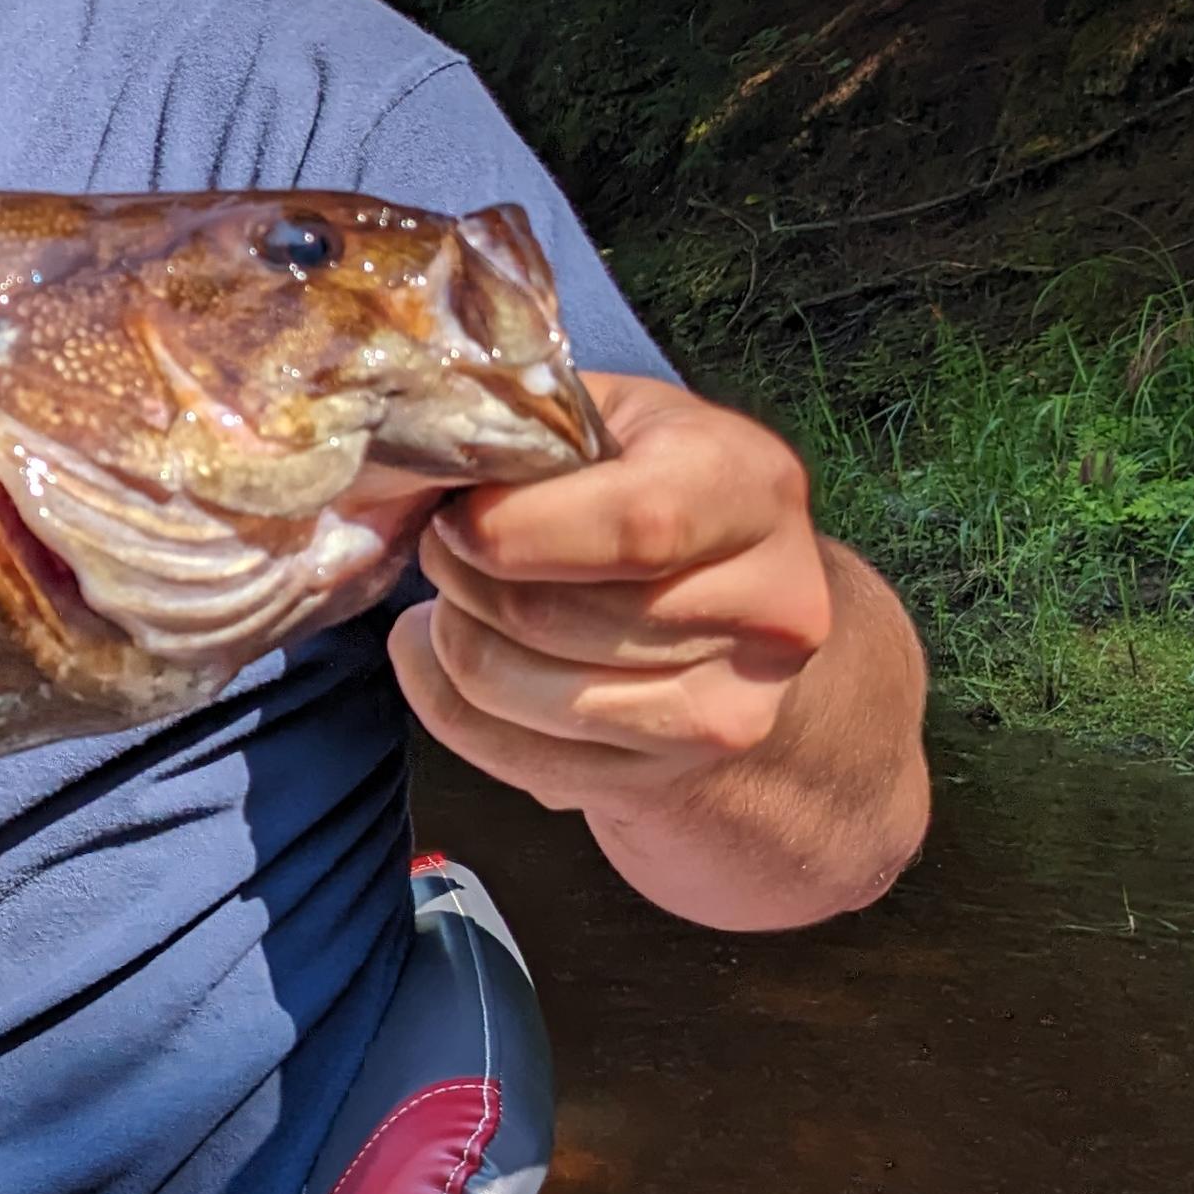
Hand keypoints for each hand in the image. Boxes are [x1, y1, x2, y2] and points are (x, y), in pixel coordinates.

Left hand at [388, 371, 836, 823]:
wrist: (742, 604)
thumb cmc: (652, 483)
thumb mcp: (614, 417)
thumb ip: (532, 423)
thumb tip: (424, 460)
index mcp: (752, 489)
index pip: (635, 527)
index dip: (516, 529)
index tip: (454, 517)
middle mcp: (768, 610)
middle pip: (556, 618)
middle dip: (462, 579)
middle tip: (441, 546)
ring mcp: (729, 708)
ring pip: (527, 694)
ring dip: (453, 640)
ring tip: (455, 595)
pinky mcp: (670, 775)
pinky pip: (514, 757)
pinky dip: (448, 703)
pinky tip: (443, 654)